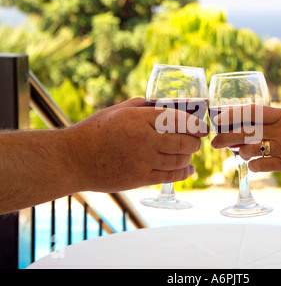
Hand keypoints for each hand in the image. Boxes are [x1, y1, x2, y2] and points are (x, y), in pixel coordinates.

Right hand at [63, 97, 208, 192]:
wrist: (73, 159)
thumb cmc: (95, 131)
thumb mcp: (118, 110)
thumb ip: (144, 106)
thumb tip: (166, 105)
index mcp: (139, 119)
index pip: (179, 120)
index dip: (196, 124)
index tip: (202, 127)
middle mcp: (145, 140)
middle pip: (184, 142)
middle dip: (196, 141)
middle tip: (197, 139)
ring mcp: (143, 162)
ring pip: (180, 160)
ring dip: (189, 156)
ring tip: (190, 152)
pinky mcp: (140, 179)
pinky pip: (170, 176)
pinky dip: (183, 172)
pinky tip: (187, 168)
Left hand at [210, 105, 280, 179]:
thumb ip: (272, 123)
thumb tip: (244, 129)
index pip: (251, 111)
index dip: (231, 115)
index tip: (217, 120)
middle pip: (245, 131)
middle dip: (225, 137)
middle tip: (215, 142)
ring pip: (250, 149)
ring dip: (241, 153)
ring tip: (241, 154)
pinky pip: (262, 165)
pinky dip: (254, 166)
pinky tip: (255, 165)